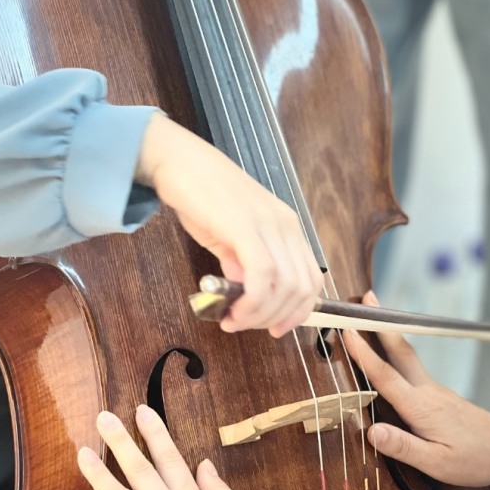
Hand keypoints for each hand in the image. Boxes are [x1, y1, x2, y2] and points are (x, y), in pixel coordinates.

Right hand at [136, 113, 322, 336]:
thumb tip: (246, 291)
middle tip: (245, 326)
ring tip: (233, 321)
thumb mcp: (229, 235)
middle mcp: (286, 225)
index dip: (299, 312)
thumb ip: (241, 263)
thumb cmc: (200, 195)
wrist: (178, 160)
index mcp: (287, 227)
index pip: (311, 280)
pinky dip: (250, 302)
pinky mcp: (246, 226)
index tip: (276, 329)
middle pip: (301, 289)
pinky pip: (262, 276)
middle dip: (275, 318)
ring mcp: (269, 224)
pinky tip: (231, 311)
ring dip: (259, 315)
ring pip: (284, 287)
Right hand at [343, 294, 489, 486]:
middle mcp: (426, 392)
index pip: (386, 376)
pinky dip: (396, 354)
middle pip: (399, 352)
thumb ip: (403, 447)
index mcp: (421, 408)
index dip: (364, 354)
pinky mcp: (438, 395)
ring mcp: (434, 391)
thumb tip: (372, 432)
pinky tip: (390, 354)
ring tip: (374, 316)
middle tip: (367, 299)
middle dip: (381, 325)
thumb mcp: (436, 463)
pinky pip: (412, 368)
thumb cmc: (475, 460)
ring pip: (406, 357)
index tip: (349, 331)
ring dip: (388, 335)